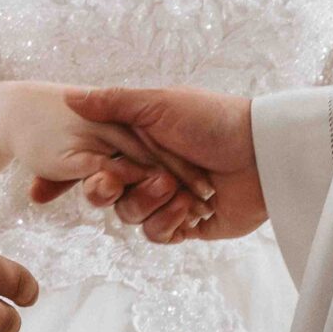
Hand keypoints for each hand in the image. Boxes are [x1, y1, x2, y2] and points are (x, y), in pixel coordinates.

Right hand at [0, 82, 215, 222]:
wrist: (262, 153)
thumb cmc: (212, 120)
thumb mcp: (159, 103)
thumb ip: (113, 104)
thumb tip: (70, 97)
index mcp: (141, 143)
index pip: (98, 162)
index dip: (88, 174)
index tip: (90, 174)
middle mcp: (150, 171)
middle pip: (110, 195)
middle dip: (113, 191)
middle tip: (118, 183)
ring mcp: (168, 199)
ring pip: (132, 216)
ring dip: (149, 204)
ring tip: (175, 189)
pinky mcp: (187, 224)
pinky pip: (159, 234)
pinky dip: (170, 223)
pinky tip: (189, 210)